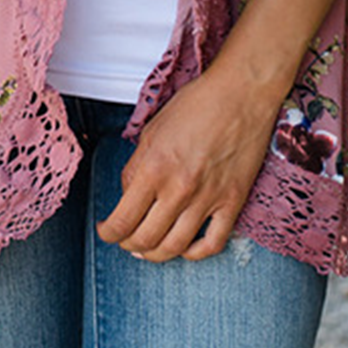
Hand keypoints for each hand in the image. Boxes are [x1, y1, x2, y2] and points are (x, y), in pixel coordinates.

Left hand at [96, 66, 280, 262]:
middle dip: (129, 245)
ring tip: (148, 249)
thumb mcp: (153, 129)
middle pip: (145, 239)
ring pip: (175, 248)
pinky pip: (212, 244)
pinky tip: (185, 248)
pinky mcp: (233, 202)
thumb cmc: (197, 103)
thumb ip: (137, 165)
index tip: (106, 230)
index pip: (122, 220)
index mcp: (154, 167)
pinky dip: (195, 254)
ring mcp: (208, 199)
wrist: (241, 93)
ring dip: (156, 255)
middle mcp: (179, 189)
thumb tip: (129, 195)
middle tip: (125, 240)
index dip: (109, 232)